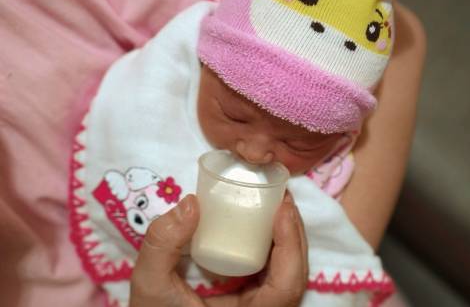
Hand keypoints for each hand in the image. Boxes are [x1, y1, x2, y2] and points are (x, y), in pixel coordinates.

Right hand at [129, 193, 307, 306]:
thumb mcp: (150, 285)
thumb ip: (162, 246)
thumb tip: (192, 203)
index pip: (287, 287)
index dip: (291, 245)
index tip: (283, 208)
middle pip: (294, 275)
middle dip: (294, 233)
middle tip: (282, 198)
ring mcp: (258, 306)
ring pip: (288, 273)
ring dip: (288, 237)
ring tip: (277, 204)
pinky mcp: (251, 299)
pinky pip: (274, 273)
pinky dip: (275, 246)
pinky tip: (265, 223)